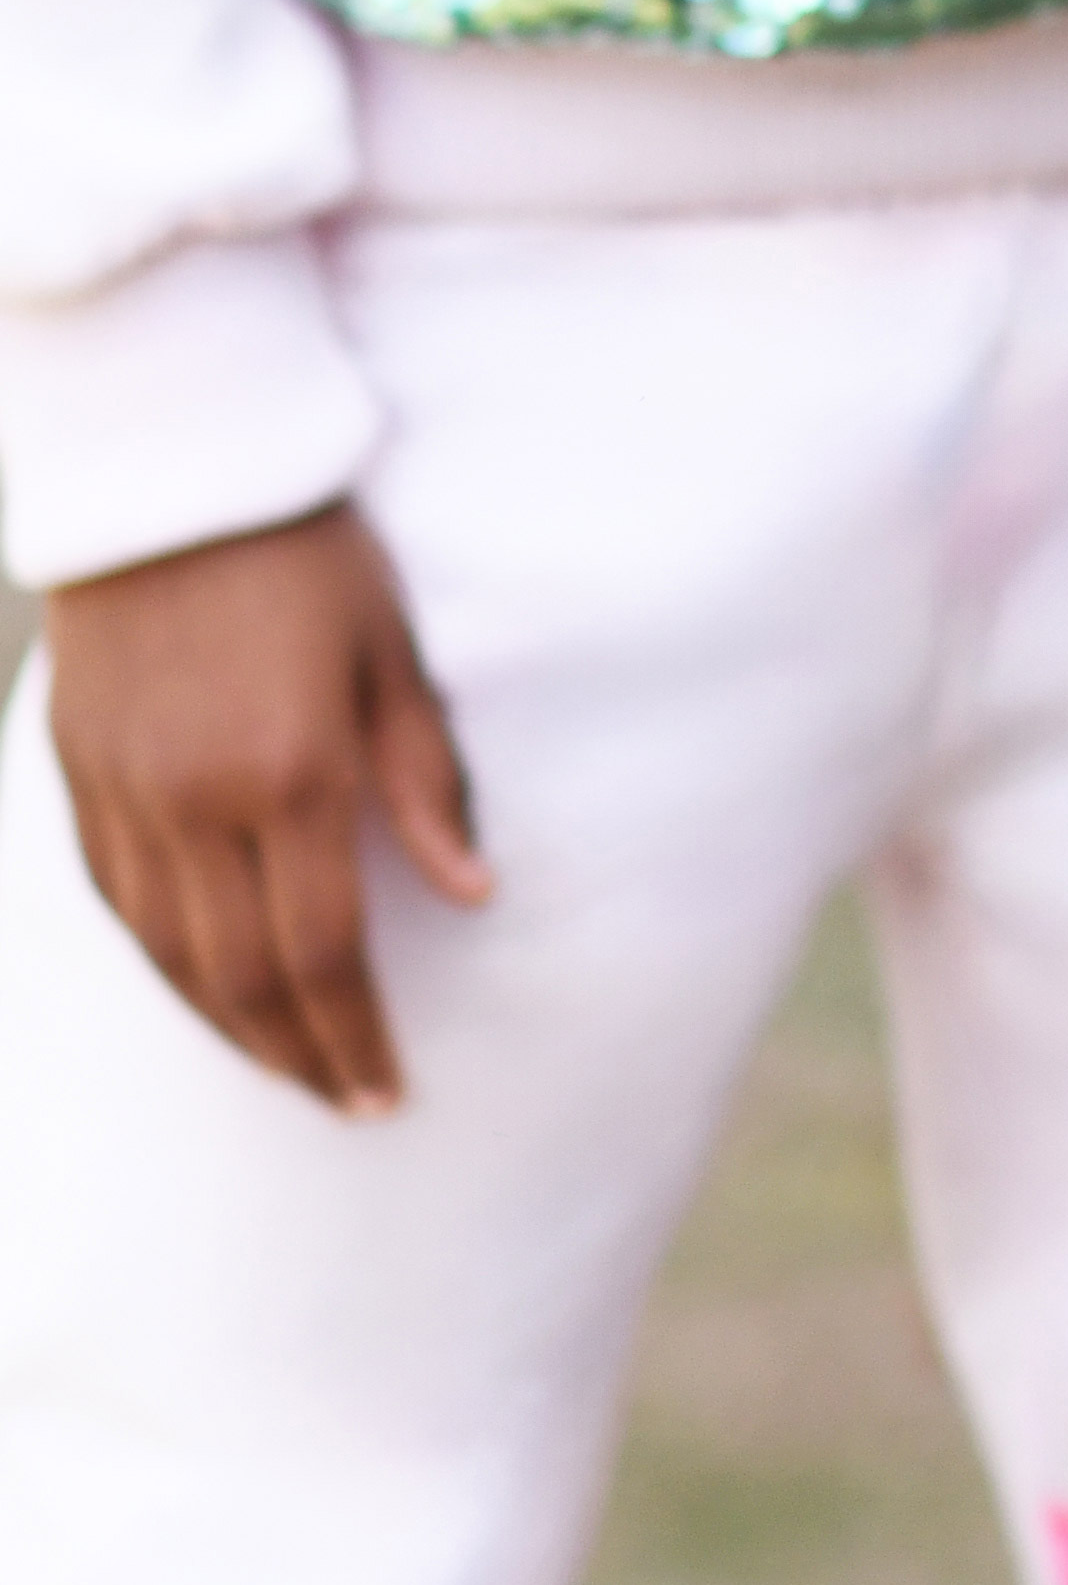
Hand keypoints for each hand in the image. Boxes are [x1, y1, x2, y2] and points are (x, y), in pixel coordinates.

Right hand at [43, 497, 490, 1112]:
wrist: (175, 479)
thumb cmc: (315, 552)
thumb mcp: (396, 653)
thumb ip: (426, 780)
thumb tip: (472, 892)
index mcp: (289, 774)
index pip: (321, 951)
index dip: (353, 1033)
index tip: (387, 1092)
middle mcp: (194, 805)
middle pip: (240, 976)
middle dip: (297, 1055)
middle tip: (346, 1104)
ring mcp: (123, 797)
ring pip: (169, 957)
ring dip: (228, 1029)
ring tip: (286, 1069)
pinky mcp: (77, 779)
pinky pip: (117, 905)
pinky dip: (164, 965)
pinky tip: (201, 990)